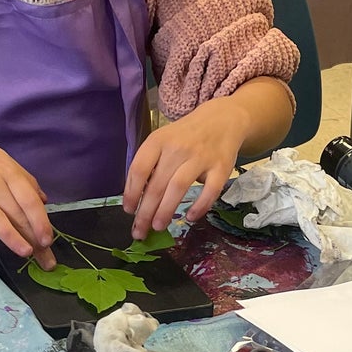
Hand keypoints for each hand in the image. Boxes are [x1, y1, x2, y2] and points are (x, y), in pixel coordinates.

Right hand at [0, 118, 54, 265]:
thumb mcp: (2, 159)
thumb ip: (23, 179)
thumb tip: (43, 200)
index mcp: (7, 173)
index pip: (29, 199)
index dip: (41, 221)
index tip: (49, 240)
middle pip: (16, 213)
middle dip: (33, 237)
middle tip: (46, 261)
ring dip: (11, 236)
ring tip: (25, 253)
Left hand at [124, 99, 250, 237]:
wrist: (222, 120)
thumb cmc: (185, 136)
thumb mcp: (162, 140)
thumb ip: (149, 164)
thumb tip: (135, 198)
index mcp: (159, 141)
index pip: (139, 169)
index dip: (131, 193)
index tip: (128, 211)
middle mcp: (178, 149)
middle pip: (157, 185)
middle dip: (145, 212)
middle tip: (140, 231)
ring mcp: (201, 158)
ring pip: (178, 188)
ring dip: (166, 211)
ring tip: (158, 226)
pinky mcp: (221, 168)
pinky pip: (210, 191)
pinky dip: (199, 206)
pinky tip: (190, 217)